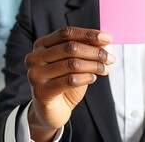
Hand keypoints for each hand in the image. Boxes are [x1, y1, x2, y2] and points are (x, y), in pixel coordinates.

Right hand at [25, 26, 114, 140]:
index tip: (109, 38)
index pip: (66, 33)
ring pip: (72, 64)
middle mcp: (34, 57)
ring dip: (94, 65)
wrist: (52, 111)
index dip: (88, 34)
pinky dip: (86, 77)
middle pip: (70, 47)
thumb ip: (87, 49)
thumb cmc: (65, 82)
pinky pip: (70, 80)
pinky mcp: (40, 92)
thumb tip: (104, 40)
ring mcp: (35, 74)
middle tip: (110, 58)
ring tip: (106, 69)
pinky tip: (94, 78)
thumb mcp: (77, 62)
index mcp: (41, 44)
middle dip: (95, 52)